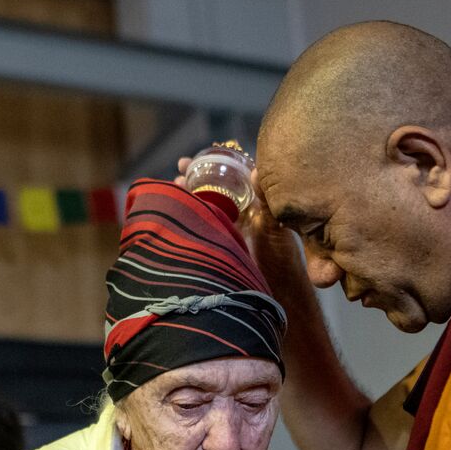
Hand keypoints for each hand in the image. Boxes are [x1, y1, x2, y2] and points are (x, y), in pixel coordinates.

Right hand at [174, 157, 304, 289]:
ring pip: (200, 207)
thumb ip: (264, 200)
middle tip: (181, 167)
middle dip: (194, 177)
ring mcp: (222, 230)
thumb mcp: (273, 226)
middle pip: (211, 189)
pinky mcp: (213, 246)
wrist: (275, 292)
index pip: (230, 177)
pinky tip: (170, 211)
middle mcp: (235, 214)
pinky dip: (181, 219)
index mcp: (251, 204)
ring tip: (173, 185)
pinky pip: (195, 228)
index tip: (204, 156)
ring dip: (185, 195)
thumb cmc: (280, 259)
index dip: (215, 164)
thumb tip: (255, 170)